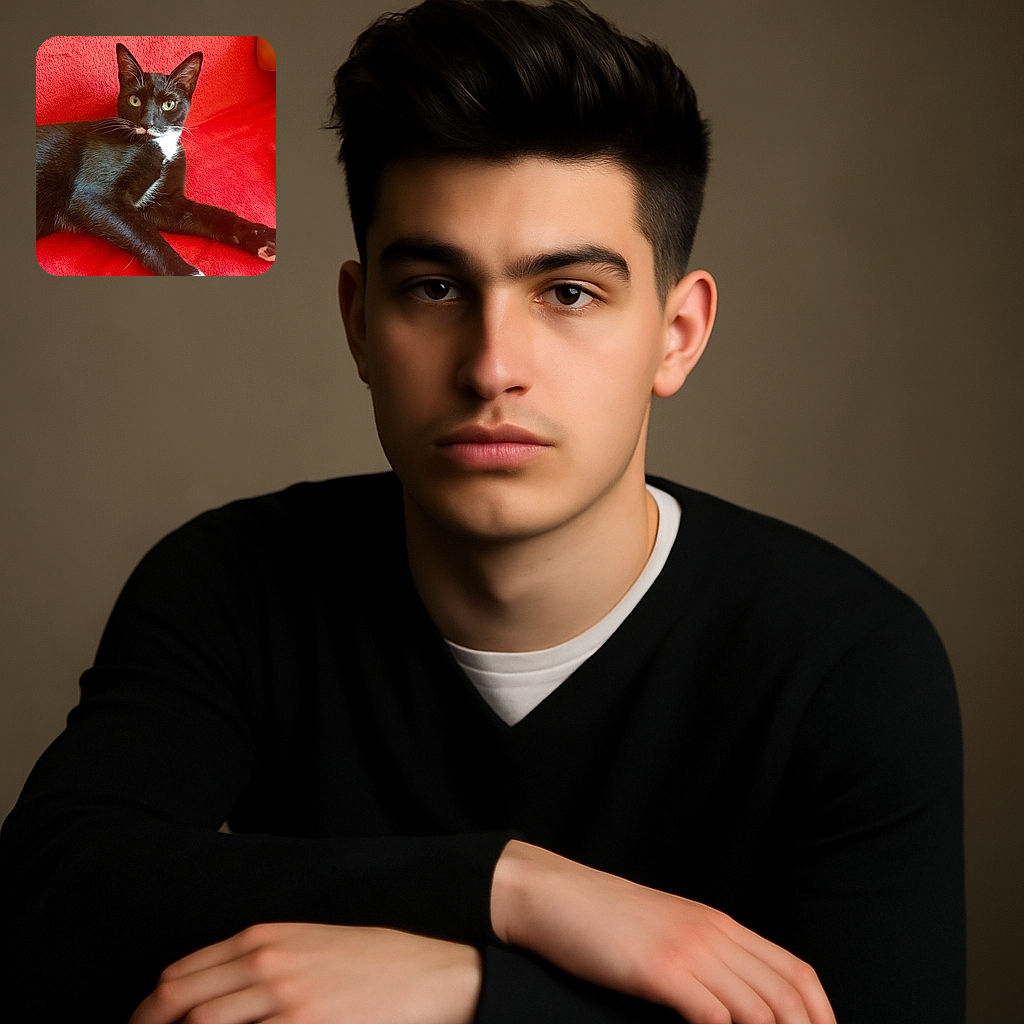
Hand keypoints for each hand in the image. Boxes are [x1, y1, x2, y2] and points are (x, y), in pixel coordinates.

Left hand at [129, 922, 480, 1023]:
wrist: (437, 974)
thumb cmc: (377, 962)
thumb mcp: (312, 945)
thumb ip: (261, 963)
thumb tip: (212, 1001)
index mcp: (264, 937)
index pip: (178, 978)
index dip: (144, 1017)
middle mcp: (265, 963)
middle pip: (177, 1007)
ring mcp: (284, 1000)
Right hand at [491, 841, 835, 1023]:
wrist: (554, 895)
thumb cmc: (603, 919)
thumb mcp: (666, 929)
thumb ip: (703, 955)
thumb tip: (733, 998)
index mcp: (719, 924)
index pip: (793, 970)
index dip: (821, 1013)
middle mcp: (712, 934)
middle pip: (785, 995)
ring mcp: (687, 950)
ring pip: (758, 1009)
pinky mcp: (659, 970)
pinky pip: (713, 1016)